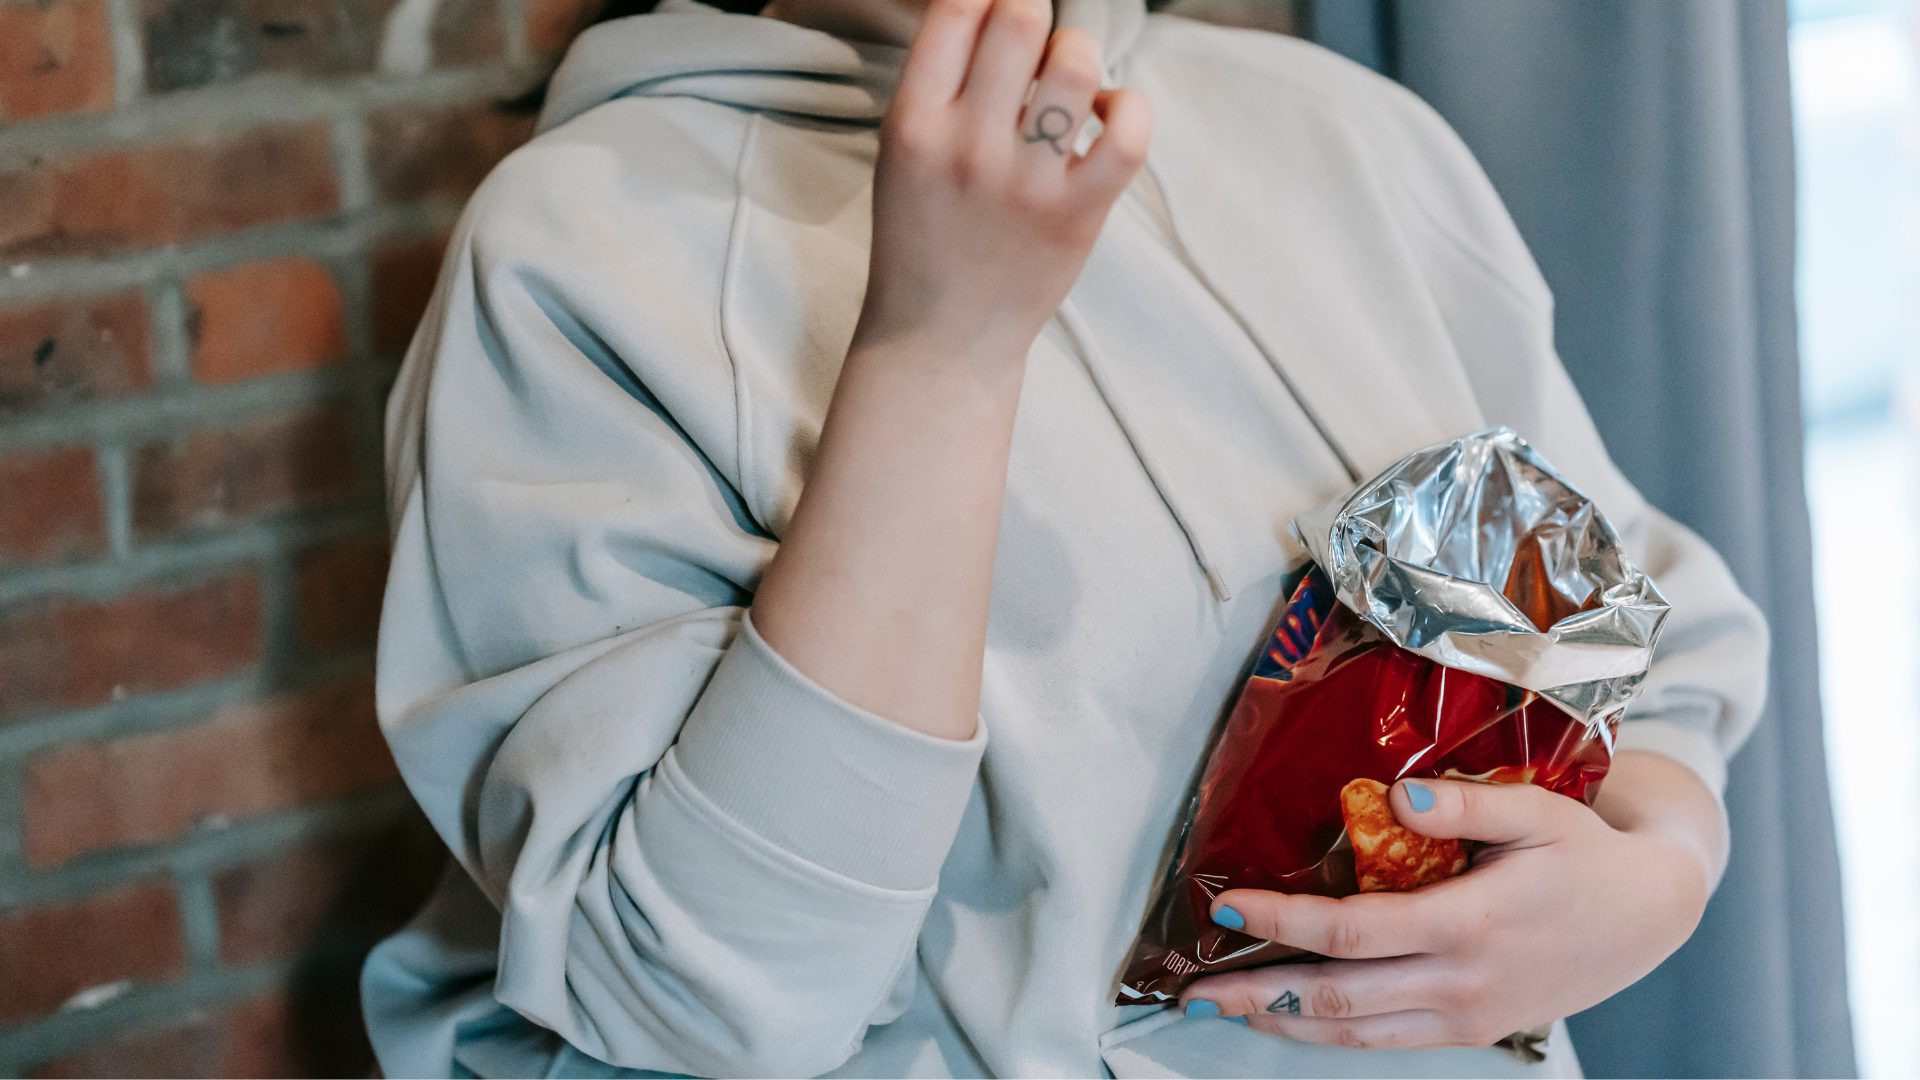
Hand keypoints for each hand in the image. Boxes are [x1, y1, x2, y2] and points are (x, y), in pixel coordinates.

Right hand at [854, 0, 1151, 361]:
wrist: (941, 338)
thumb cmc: (923, 237)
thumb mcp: (902, 151)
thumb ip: (942, 83)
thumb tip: (999, 10)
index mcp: (912, 123)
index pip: (958, 8)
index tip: (997, 13)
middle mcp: (967, 147)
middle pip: (1021, 19)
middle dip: (1035, 15)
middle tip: (1034, 44)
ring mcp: (1025, 184)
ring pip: (1077, 65)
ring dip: (1080, 56)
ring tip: (1068, 82)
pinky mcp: (1077, 215)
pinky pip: (1129, 133)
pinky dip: (1128, 107)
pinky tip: (1105, 116)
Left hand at [1178, 752, 1727, 1049]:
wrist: (1648, 914)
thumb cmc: (1583, 851)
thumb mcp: (1538, 811)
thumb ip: (1468, 804)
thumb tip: (1397, 797)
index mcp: (1470, 923)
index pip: (1352, 933)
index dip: (1283, 924)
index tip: (1227, 908)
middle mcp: (1462, 982)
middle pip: (1339, 998)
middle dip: (1259, 992)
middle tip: (1194, 988)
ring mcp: (1467, 1016)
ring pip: (1356, 1035)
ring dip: (1283, 1023)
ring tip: (1224, 1008)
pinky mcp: (1473, 1031)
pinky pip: (1386, 1044)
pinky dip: (1328, 1036)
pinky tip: (1290, 1017)